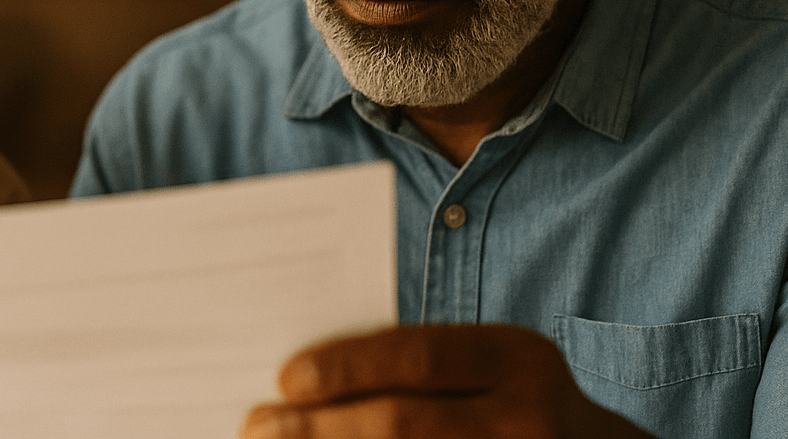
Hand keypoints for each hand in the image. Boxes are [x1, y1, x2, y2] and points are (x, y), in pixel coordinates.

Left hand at [240, 324, 655, 437]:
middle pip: (404, 424)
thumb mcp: (490, 367)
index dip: (346, 368)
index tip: (284, 379)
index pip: (417, 358)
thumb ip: (422, 367)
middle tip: (257, 426)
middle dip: (321, 428)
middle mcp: (530, 418)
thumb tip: (306, 376)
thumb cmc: (515, 401)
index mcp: (518, 359)